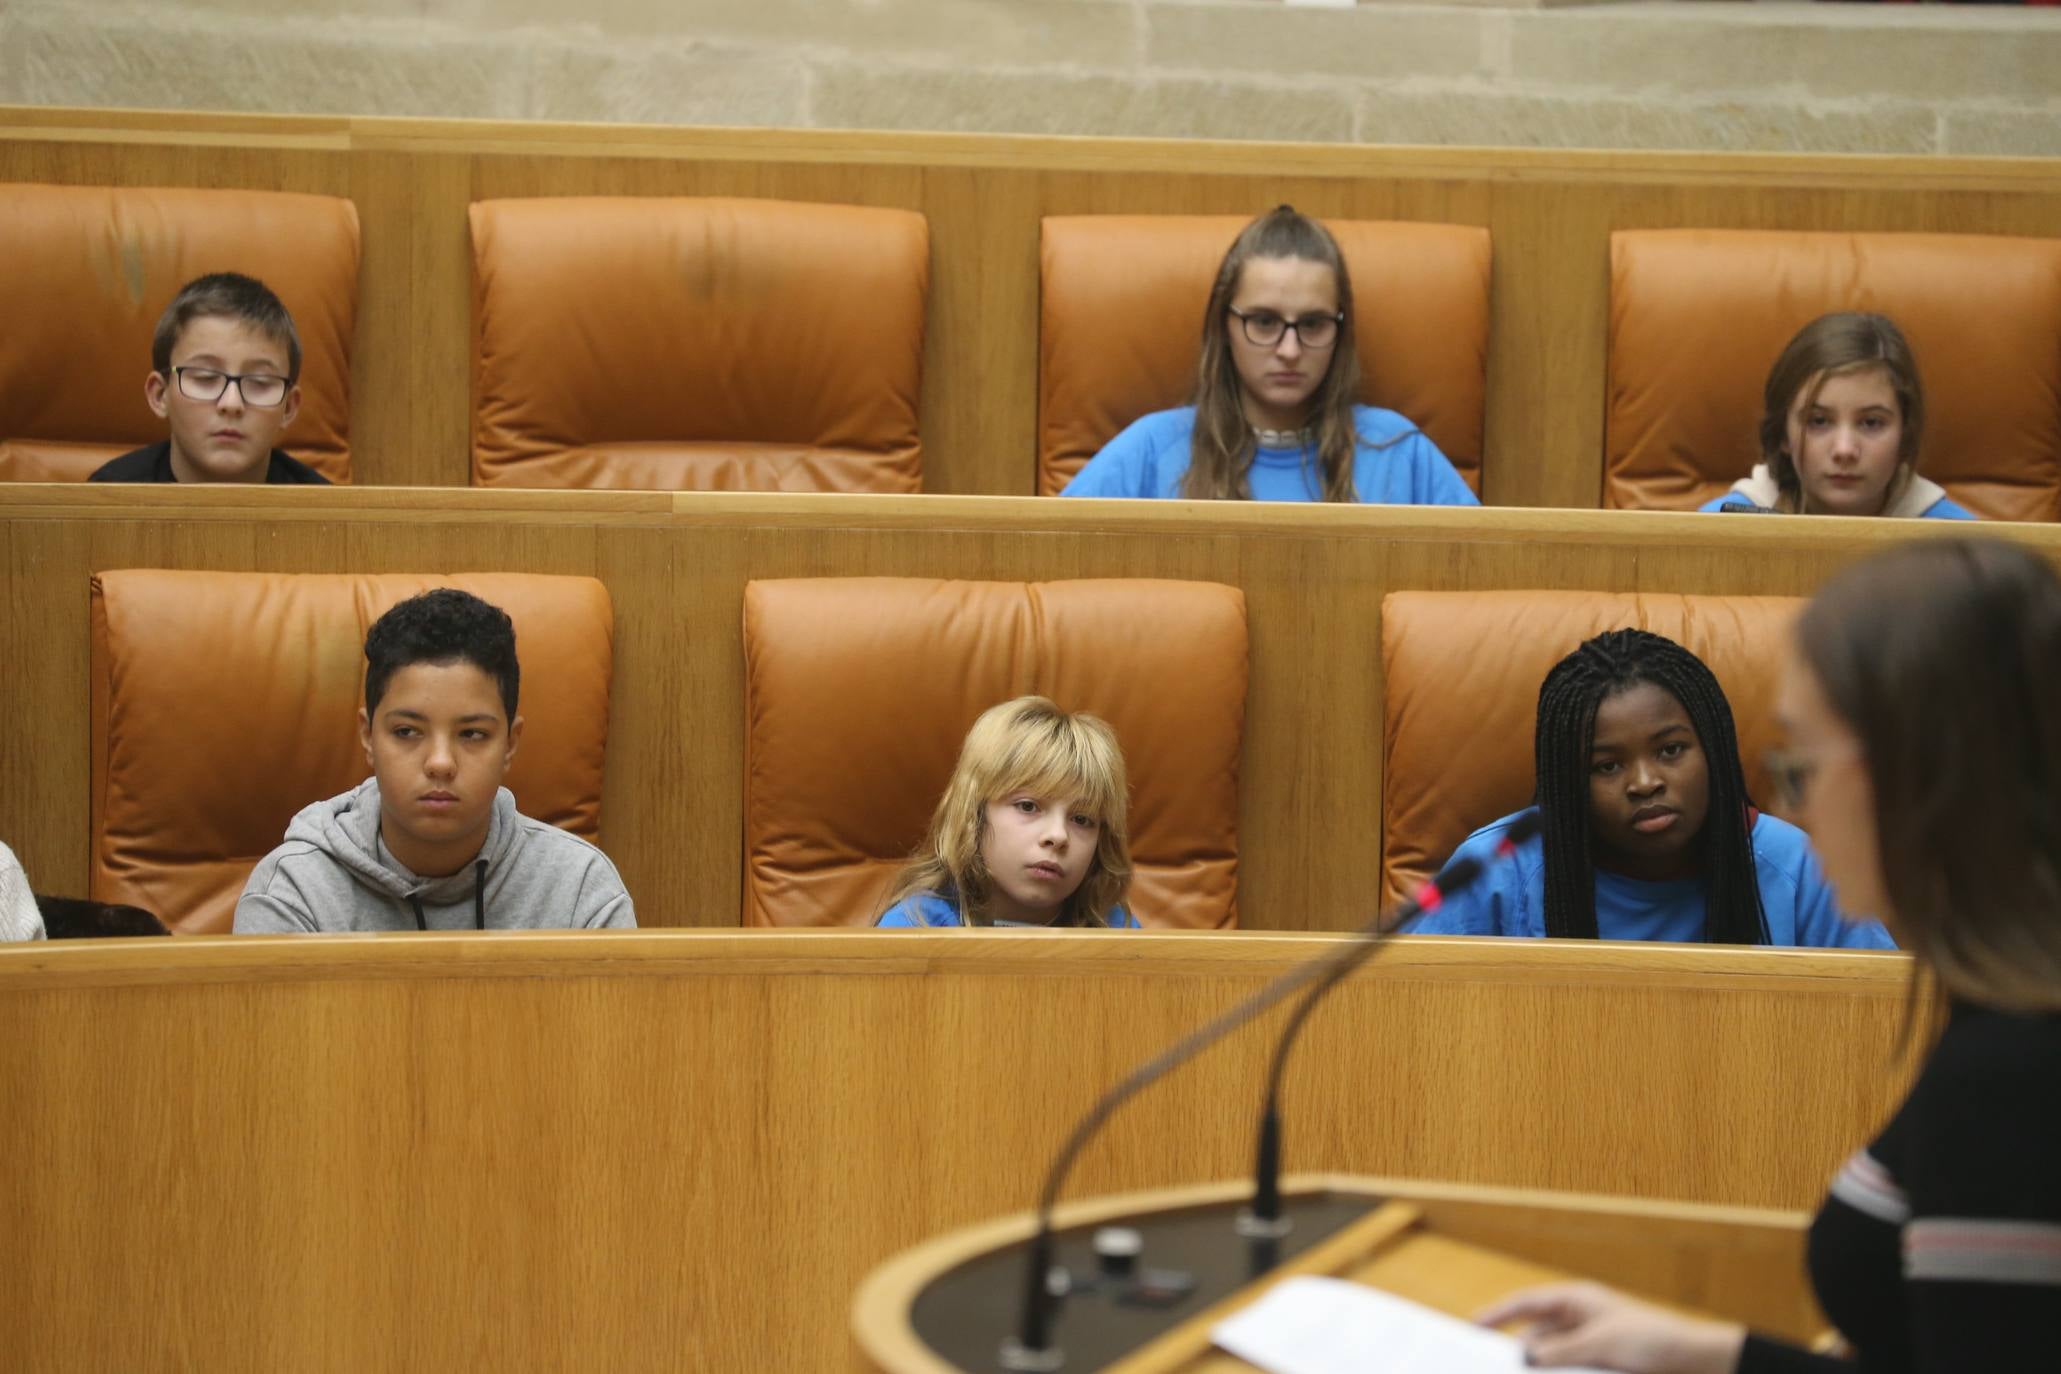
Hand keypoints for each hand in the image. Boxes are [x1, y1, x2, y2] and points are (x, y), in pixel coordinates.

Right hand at [1477, 1281, 1744, 1373]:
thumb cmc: (1653, 1341)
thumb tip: (1526, 1354)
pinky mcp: (1599, 1365)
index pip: (1528, 1303)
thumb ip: (1559, 1350)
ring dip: (1540, 1367)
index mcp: (1578, 1301)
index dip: (1498, 1313)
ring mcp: (1589, 1344)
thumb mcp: (1601, 1344)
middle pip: (1536, 1333)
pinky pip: (1568, 1369)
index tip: (1472, 1326)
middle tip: (1490, 1363)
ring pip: (1551, 1357)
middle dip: (1517, 1349)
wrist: (1696, 1363)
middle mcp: (1580, 1320)